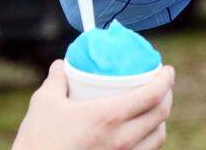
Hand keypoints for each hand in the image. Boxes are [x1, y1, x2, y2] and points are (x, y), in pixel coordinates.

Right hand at [12, 60, 174, 149]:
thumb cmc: (38, 141)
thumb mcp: (44, 103)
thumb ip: (56, 80)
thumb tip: (62, 65)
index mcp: (109, 117)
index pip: (153, 95)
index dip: (166, 80)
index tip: (167, 70)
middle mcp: (123, 139)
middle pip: (161, 115)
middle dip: (167, 96)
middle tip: (161, 86)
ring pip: (157, 138)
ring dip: (160, 120)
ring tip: (152, 110)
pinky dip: (149, 141)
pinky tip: (139, 135)